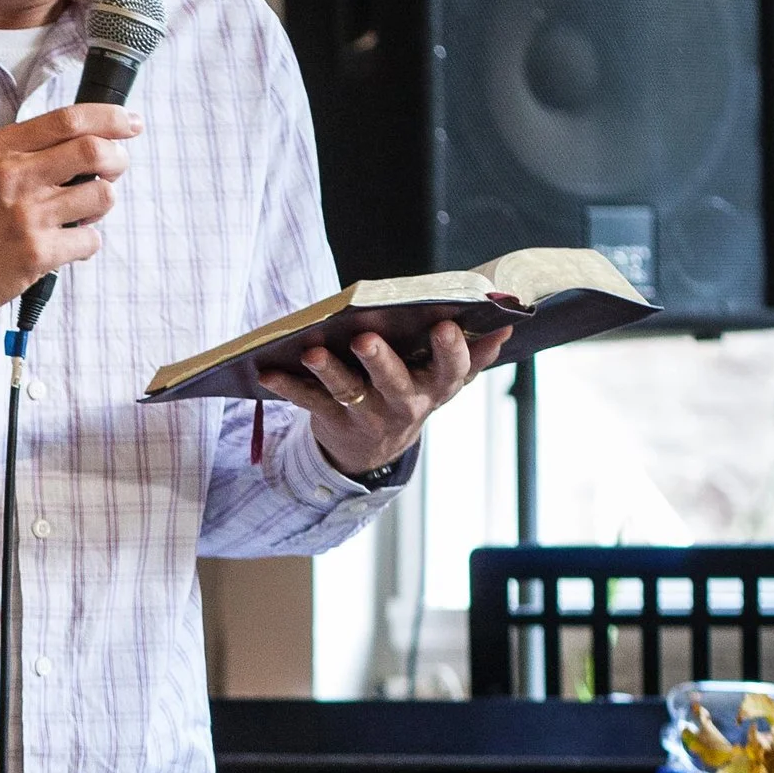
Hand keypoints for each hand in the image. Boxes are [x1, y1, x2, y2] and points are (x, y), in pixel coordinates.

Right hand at [0, 103, 142, 334]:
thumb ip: (23, 152)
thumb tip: (82, 138)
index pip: (69, 119)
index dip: (110, 118)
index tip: (129, 123)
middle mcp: (13, 176)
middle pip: (94, 150)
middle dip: (117, 159)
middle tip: (115, 169)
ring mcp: (26, 215)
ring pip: (101, 196)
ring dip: (102, 205)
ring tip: (82, 215)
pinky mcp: (36, 253)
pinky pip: (89, 240)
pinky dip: (86, 244)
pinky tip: (64, 247)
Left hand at [261, 317, 512, 474]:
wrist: (376, 449)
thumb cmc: (414, 392)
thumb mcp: (446, 379)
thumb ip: (475, 353)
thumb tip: (506, 324)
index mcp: (437, 387)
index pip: (452, 370)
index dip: (451, 350)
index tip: (446, 326)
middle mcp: (403, 403)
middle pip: (393, 382)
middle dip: (380, 361)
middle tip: (364, 339)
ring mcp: (366, 415)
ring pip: (347, 391)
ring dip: (328, 370)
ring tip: (311, 351)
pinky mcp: (332, 419)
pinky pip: (308, 401)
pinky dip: (286, 386)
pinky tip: (267, 370)